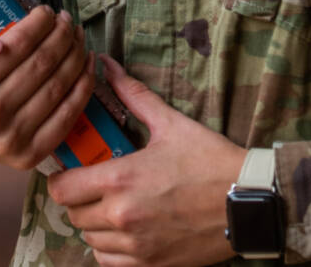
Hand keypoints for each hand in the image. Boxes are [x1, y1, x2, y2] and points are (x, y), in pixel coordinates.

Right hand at [0, 5, 94, 168]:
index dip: (40, 23)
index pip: (19, 44)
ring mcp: (12, 139)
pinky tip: (87, 66)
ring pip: (59, 86)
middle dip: (62, 35)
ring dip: (76, 55)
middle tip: (66, 20)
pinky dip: (83, 88)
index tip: (46, 12)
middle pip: (44, 63)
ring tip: (77, 38)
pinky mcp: (28, 155)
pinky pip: (68, 116)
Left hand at [46, 56, 244, 266]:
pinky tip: (125, 231)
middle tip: (97, 185)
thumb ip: (133, 95)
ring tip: (114, 206)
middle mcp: (121, 216)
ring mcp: (135, 245)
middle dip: (80, 198)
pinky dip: (109, 249)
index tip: (73, 170)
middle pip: (73, 214)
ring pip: (89, 238)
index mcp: (120, 179)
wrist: (248, 201)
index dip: (62, 177)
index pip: (62, 188)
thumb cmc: (210, 160)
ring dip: (95, 223)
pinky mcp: (149, 264)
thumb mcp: (171, 123)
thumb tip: (106, 65)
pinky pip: (108, 261)